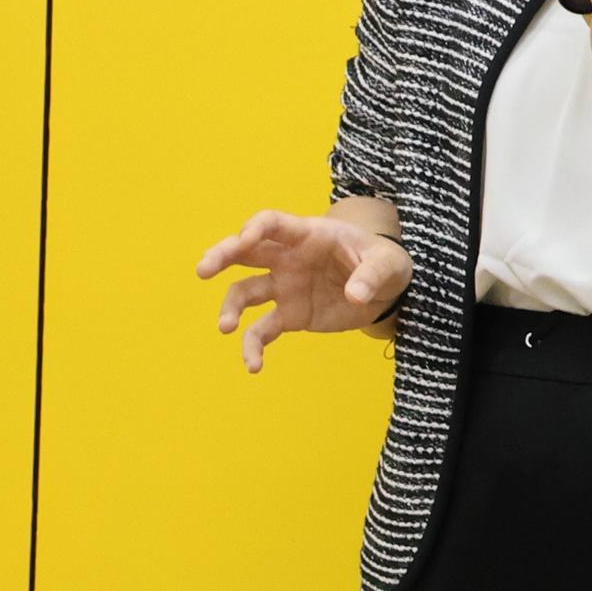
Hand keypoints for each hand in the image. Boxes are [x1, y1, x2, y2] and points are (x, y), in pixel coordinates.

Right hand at [194, 209, 409, 371]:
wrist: (386, 289)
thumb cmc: (384, 263)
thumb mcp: (388, 263)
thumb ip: (371, 276)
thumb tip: (355, 296)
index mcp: (308, 236)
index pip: (272, 224)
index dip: (256, 228)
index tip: (244, 238)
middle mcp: (287, 259)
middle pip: (245, 253)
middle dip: (221, 257)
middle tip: (203, 271)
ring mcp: (284, 287)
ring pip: (244, 293)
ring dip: (231, 308)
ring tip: (226, 327)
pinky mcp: (289, 316)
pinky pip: (262, 330)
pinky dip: (254, 347)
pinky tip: (254, 366)